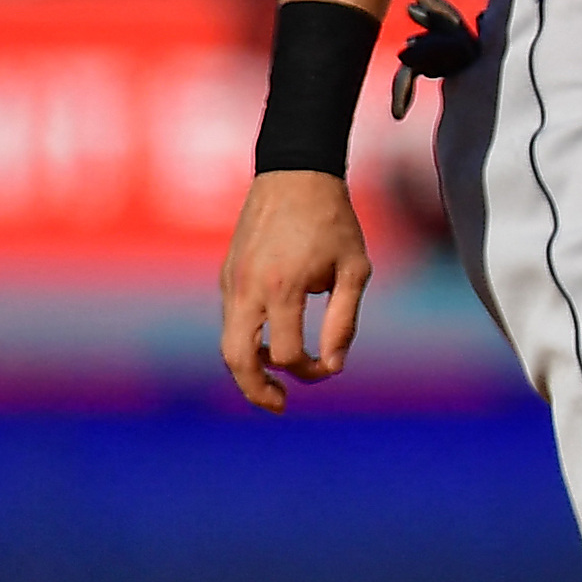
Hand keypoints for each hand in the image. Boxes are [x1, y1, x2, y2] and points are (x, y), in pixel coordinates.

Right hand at [218, 170, 372, 413]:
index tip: (328, 369)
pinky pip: (230, 320)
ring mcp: (230, 282)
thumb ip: (344, 320)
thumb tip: (332, 367)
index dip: (307, 370)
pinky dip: (245, 342)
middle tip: (279, 407)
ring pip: (227, 342)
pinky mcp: (226, 276)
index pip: (284, 353)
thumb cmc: (333, 221)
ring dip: (248, 370)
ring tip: (273, 386)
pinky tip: (271, 346)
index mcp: (281, 288)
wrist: (294, 174)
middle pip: (236, 359)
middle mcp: (246, 288)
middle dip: (255, 390)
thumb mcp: (354, 269)